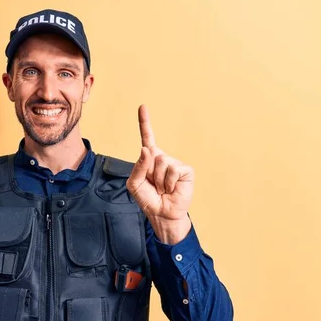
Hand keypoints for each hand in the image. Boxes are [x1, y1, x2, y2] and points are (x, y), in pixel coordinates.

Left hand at [126, 105, 193, 243]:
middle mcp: (163, 158)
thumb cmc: (148, 199)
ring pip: (161, 162)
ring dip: (158, 180)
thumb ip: (138, 167)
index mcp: (150, 159)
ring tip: (162, 189)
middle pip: (150, 154)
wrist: (162, 214)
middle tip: (154, 186)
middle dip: (148, 173)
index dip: (145, 122)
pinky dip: (169, 182)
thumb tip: (147, 149)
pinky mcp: (186, 170)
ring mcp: (175, 163)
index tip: (142, 106)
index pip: (147, 137)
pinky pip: (173, 170)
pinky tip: (171, 189)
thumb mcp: (134, 184)